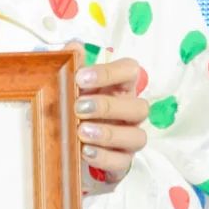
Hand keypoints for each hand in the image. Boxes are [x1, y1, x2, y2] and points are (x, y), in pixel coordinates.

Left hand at [71, 52, 149, 184]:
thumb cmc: (74, 108)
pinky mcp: (121, 162)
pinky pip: (123, 162)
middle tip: (79, 108)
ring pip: (138, 137)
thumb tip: (74, 46)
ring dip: (109, 134)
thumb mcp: (70, 86)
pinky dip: (105, 157)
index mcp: (120, 88)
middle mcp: (130, 113)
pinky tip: (85, 152)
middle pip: (140, 107)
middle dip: (108, 106)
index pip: (131, 71)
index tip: (80, 77)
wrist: (68, 146)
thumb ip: (73, 65)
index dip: (110, 72)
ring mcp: (129, 139)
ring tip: (82, 132)